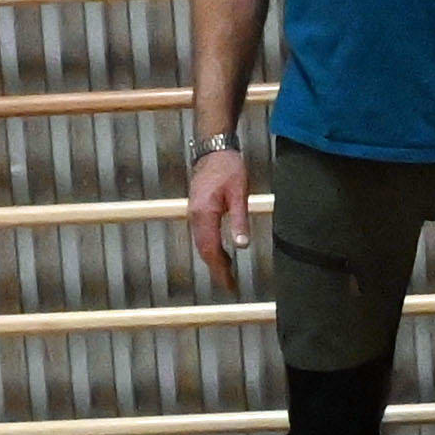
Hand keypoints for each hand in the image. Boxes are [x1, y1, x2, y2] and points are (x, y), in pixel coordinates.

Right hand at [184, 137, 249, 276]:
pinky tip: (221, 254)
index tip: (230, 285)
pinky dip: (210, 249)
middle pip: (203, 250)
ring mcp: (193, 214)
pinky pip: (201, 236)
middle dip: (216, 270)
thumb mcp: (240, 193)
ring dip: (213, 260)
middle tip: (230, 285)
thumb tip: (241, 246)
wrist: (212, 148)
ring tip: (228, 274)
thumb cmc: (228, 167)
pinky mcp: (196, 211)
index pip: (211, 250)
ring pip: (201, 244)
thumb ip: (239, 220)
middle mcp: (194, 216)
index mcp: (204, 213)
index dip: (220, 270)